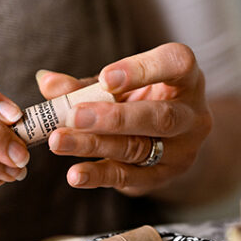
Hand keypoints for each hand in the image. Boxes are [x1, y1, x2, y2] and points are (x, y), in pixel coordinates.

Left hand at [40, 43, 212, 196]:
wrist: (170, 142)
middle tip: (74, 115)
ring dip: (94, 145)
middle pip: (160, 117)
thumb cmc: (140, 101)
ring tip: (59, 141)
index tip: (104, 77)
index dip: (143, 69)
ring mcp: (182, 150)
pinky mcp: (164, 177)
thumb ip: (85, 85)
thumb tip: (47, 83)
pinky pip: (129, 178)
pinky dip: (98, 175)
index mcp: (186, 78)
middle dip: (114, 117)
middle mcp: (193, 115)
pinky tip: (75, 174)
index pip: (178, 63)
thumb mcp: (118, 87)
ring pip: (138, 148)